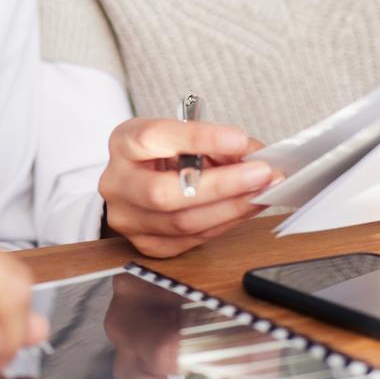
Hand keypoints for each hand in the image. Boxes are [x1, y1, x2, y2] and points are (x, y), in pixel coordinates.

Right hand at [99, 117, 279, 257]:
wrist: (142, 180)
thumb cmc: (166, 153)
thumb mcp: (186, 134)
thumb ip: (218, 142)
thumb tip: (256, 157)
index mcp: (124, 143)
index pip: (155, 138)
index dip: (199, 139)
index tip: (238, 139)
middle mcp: (117, 183)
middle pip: (164, 193)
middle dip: (221, 185)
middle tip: (261, 173)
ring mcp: (128, 219)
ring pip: (182, 222)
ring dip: (231, 208)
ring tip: (262, 192)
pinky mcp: (146, 244)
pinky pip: (190, 239)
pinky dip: (224, 223)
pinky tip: (245, 208)